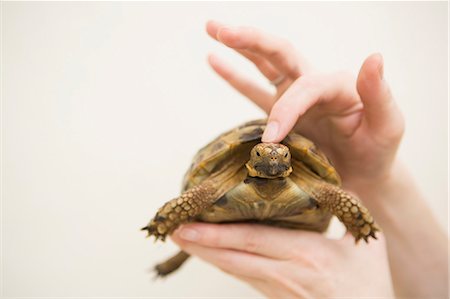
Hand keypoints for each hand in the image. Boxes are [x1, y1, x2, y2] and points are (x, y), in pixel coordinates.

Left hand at [172, 223, 393, 297]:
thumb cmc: (369, 284)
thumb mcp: (363, 243)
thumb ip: (344, 210)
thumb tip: (323, 180)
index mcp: (307, 256)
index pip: (252, 241)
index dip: (217, 235)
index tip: (188, 226)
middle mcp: (285, 274)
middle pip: (233, 258)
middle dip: (200, 244)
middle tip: (171, 230)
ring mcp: (278, 289)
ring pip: (234, 269)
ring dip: (205, 254)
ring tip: (181, 237)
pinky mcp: (275, 297)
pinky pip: (243, 276)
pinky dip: (222, 261)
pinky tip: (208, 251)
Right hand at [206, 21, 404, 191]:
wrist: (361, 178)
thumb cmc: (376, 153)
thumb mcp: (387, 125)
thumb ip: (379, 94)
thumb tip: (374, 56)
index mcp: (337, 85)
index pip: (305, 86)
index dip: (285, 110)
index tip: (272, 140)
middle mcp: (313, 84)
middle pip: (280, 53)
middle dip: (251, 40)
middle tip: (220, 29)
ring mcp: (294, 97)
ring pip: (264, 65)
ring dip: (239, 47)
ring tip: (212, 30)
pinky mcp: (281, 113)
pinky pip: (253, 90)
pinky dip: (233, 76)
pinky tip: (213, 60)